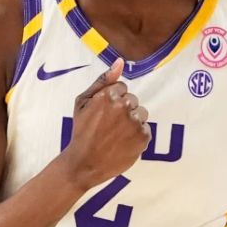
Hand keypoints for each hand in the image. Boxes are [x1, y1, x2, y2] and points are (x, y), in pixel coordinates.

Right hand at [62, 58, 150, 189]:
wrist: (85, 164)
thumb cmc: (81, 131)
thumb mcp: (82, 102)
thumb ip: (102, 80)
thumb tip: (120, 62)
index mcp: (108, 95)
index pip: (122, 88)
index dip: (112, 100)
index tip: (103, 113)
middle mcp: (124, 107)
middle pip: (133, 100)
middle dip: (123, 110)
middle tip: (109, 126)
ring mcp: (135, 123)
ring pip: (142, 113)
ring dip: (132, 121)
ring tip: (117, 134)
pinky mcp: (144, 137)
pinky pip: (146, 129)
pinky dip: (137, 136)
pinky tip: (123, 143)